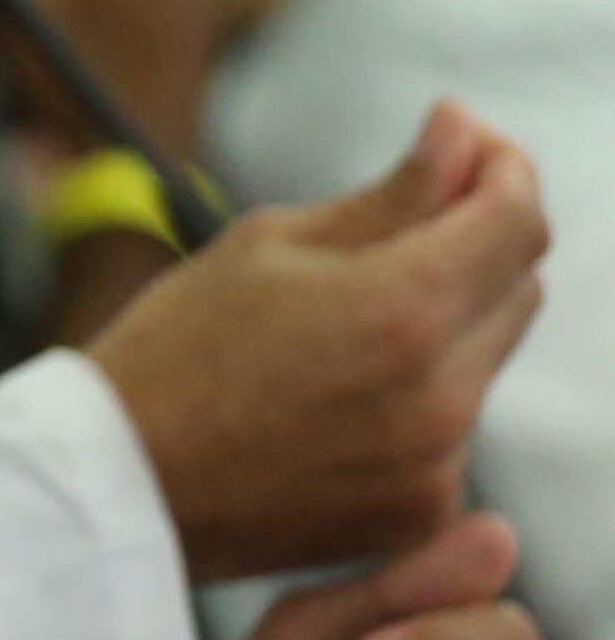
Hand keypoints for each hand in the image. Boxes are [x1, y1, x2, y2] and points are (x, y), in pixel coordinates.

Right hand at [93, 103, 546, 581]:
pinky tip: (336, 386)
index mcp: (400, 312)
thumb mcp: (270, 242)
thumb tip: (462, 127)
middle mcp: (441, 398)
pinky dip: (418, 390)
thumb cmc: (176, 343)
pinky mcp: (422, 512)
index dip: (506, 170)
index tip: (475, 146)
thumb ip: (392, 193)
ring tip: (340, 318)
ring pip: (484, 358)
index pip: (518, 223)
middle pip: (517, 289)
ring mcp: (437, 466)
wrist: (121, 480)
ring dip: (445, 319)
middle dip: (477, 241)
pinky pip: (453, 426)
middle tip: (403, 218)